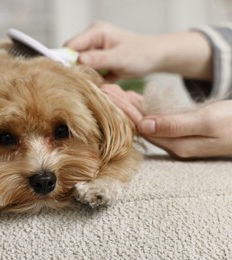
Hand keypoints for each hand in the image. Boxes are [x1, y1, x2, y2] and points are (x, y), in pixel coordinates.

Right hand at [65, 21, 154, 81]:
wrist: (155, 58)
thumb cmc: (141, 55)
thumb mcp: (120, 58)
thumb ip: (99, 59)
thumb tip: (78, 60)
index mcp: (95, 32)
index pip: (71, 45)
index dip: (67, 59)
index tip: (69, 75)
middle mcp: (92, 39)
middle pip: (73, 56)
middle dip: (76, 69)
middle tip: (87, 81)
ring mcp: (94, 50)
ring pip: (79, 65)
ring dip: (85, 75)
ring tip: (99, 80)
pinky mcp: (98, 60)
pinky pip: (87, 71)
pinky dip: (92, 78)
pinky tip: (102, 82)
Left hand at [102, 85, 231, 157]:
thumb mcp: (207, 122)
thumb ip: (175, 125)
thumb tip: (144, 126)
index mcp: (177, 145)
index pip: (142, 127)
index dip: (124, 111)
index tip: (108, 96)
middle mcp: (174, 144)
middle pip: (140, 124)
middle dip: (122, 107)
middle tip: (104, 90)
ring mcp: (178, 137)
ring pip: (146, 120)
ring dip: (130, 105)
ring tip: (113, 92)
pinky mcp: (182, 129)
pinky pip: (157, 118)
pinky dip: (144, 106)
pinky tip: (133, 98)